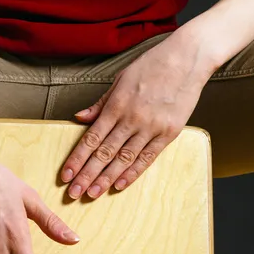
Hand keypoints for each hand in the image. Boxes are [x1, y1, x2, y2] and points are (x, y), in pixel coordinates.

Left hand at [61, 30, 216, 197]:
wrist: (187, 59)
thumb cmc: (151, 65)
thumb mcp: (120, 79)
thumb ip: (100, 103)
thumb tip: (79, 118)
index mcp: (116, 105)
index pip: (91, 138)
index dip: (77, 159)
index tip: (66, 175)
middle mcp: (131, 119)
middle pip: (104, 153)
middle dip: (87, 175)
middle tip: (73, 193)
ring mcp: (151, 127)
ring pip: (124, 159)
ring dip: (106, 179)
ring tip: (92, 194)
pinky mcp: (169, 133)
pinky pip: (148, 157)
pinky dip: (133, 173)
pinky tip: (119, 185)